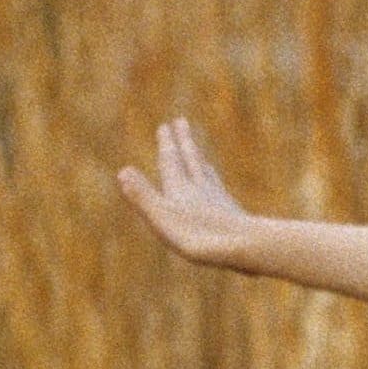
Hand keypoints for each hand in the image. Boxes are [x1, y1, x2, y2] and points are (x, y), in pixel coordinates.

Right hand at [116, 117, 255, 268]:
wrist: (244, 246)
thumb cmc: (198, 236)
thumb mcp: (162, 217)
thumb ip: (143, 196)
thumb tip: (123, 171)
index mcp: (180, 188)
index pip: (171, 161)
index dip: (167, 143)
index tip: (166, 125)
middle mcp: (201, 189)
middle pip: (192, 159)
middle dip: (184, 141)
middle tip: (182, 122)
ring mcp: (220, 200)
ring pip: (208, 174)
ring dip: (201, 161)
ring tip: (200, 155)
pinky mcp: (234, 215)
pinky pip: (222, 195)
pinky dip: (217, 187)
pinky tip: (221, 194)